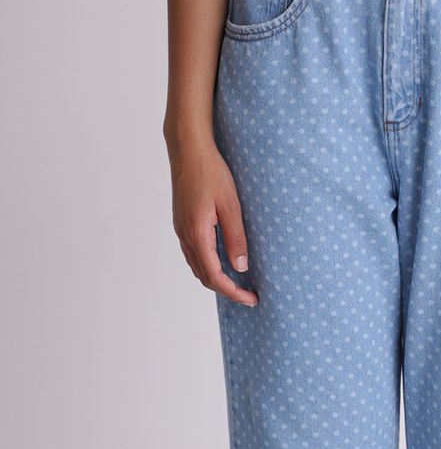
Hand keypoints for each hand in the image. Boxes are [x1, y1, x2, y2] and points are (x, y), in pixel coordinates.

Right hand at [168, 139, 256, 307]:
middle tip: (249, 296)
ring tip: (239, 284)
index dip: (233, 292)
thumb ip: (236, 238)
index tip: (251, 299)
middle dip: (227, 290)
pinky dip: (209, 266)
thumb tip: (241, 268)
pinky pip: (194, 254)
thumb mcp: (230, 206)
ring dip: (217, 280)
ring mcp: (181, 230)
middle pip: (204, 276)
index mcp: (197, 233)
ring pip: (198, 267)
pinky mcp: (182, 223)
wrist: (188, 149)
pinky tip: (223, 263)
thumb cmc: (211, 172)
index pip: (214, 276)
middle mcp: (185, 235)